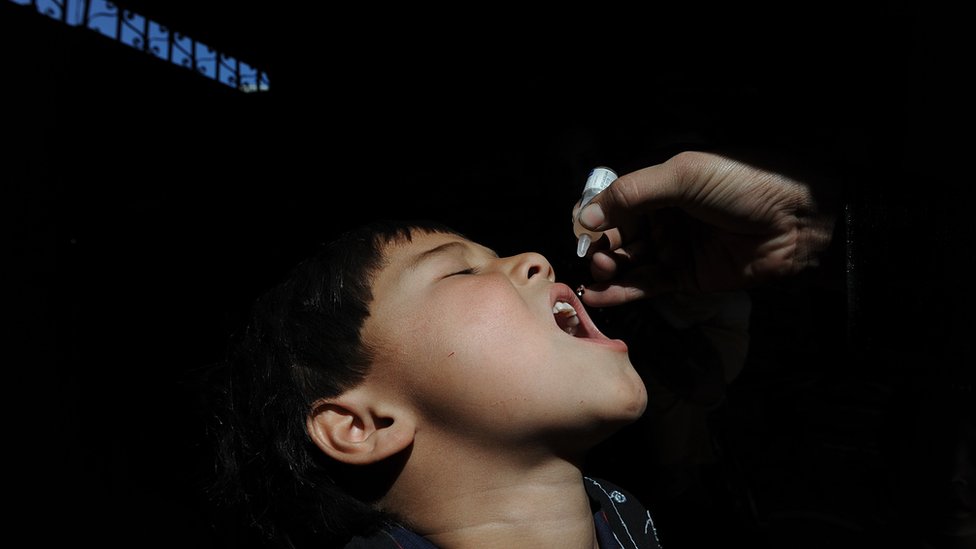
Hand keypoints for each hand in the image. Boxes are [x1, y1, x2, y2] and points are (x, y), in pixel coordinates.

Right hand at [574, 151, 835, 306]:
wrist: (796, 221)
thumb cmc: (743, 185)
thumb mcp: (685, 176)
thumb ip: (633, 194)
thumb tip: (587, 216)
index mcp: (663, 185)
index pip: (617, 203)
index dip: (598, 217)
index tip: (582, 230)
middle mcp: (665, 217)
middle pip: (618, 235)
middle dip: (600, 246)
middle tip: (594, 255)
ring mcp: (675, 248)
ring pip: (629, 261)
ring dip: (607, 268)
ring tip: (596, 272)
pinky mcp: (686, 277)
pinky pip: (647, 285)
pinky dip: (621, 291)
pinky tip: (597, 295)